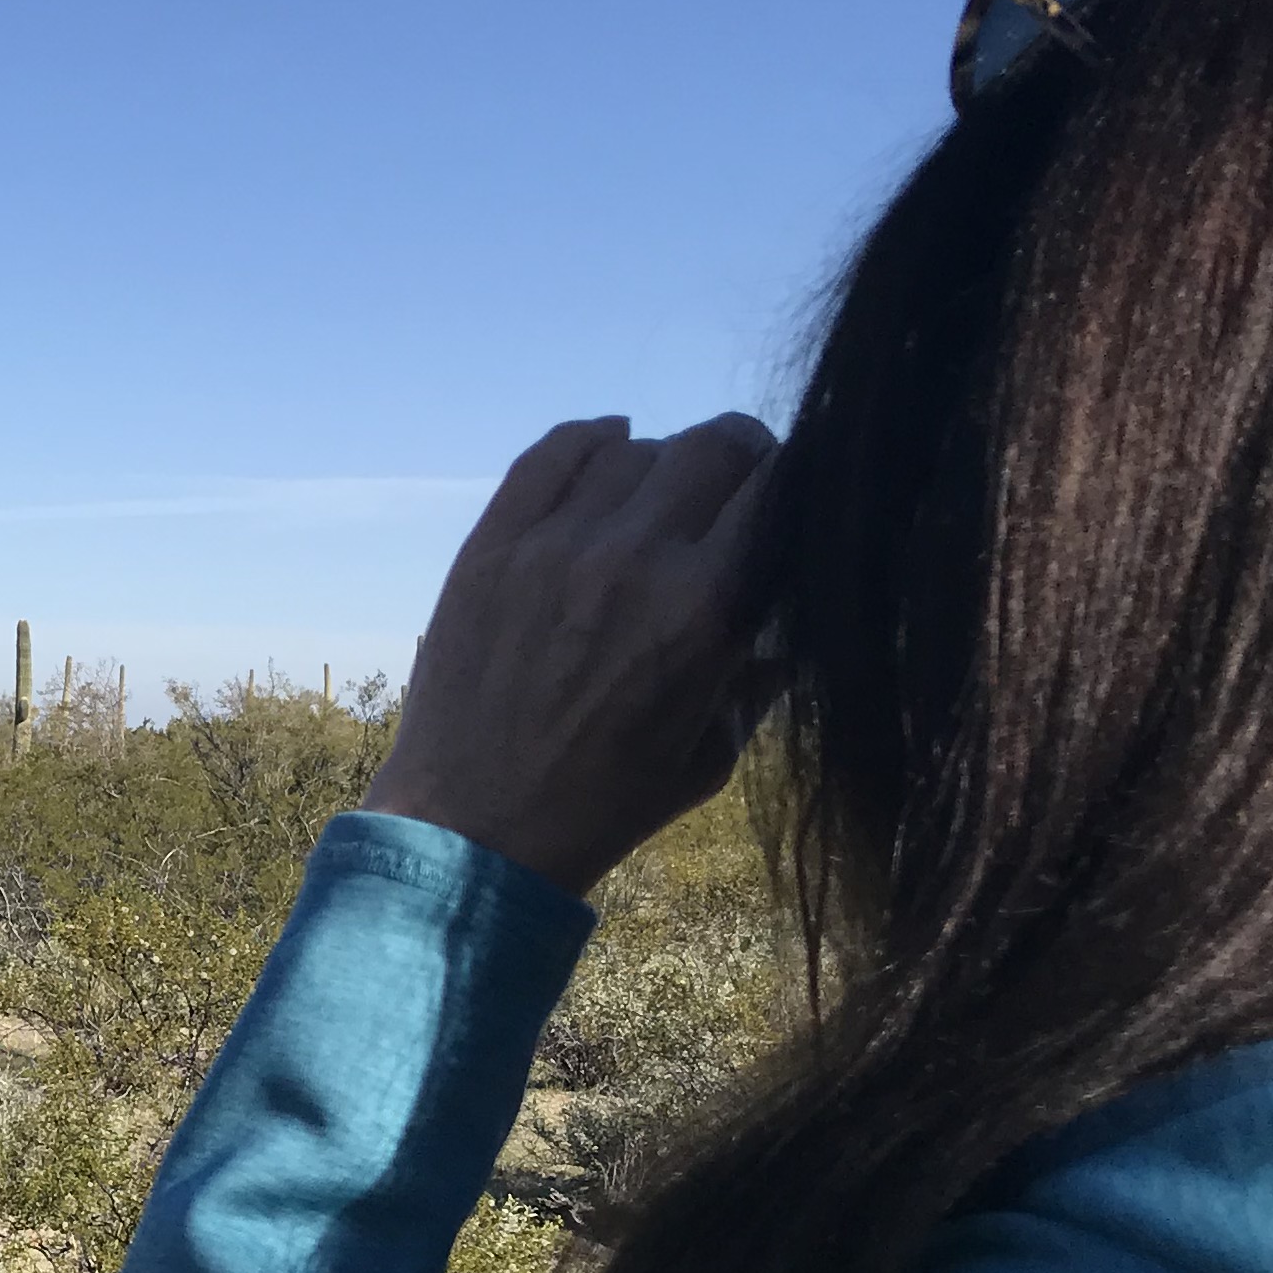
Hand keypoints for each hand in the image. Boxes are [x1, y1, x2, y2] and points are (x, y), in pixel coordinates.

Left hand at [364, 412, 776, 899]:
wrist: (475, 830)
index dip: (797, 480)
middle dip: (741, 457)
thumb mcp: (713, 749)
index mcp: (705, 609)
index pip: (781, 487)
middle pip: (714, 446)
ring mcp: (554, 546)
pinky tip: (609, 451)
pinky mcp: (490, 547)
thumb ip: (760, 672)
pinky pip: (550, 454)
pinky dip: (591, 442)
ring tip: (659, 500)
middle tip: (734, 487)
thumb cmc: (605, 803)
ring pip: (635, 449)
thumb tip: (791, 618)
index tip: (791, 498)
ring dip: (661, 465)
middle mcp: (634, 558)